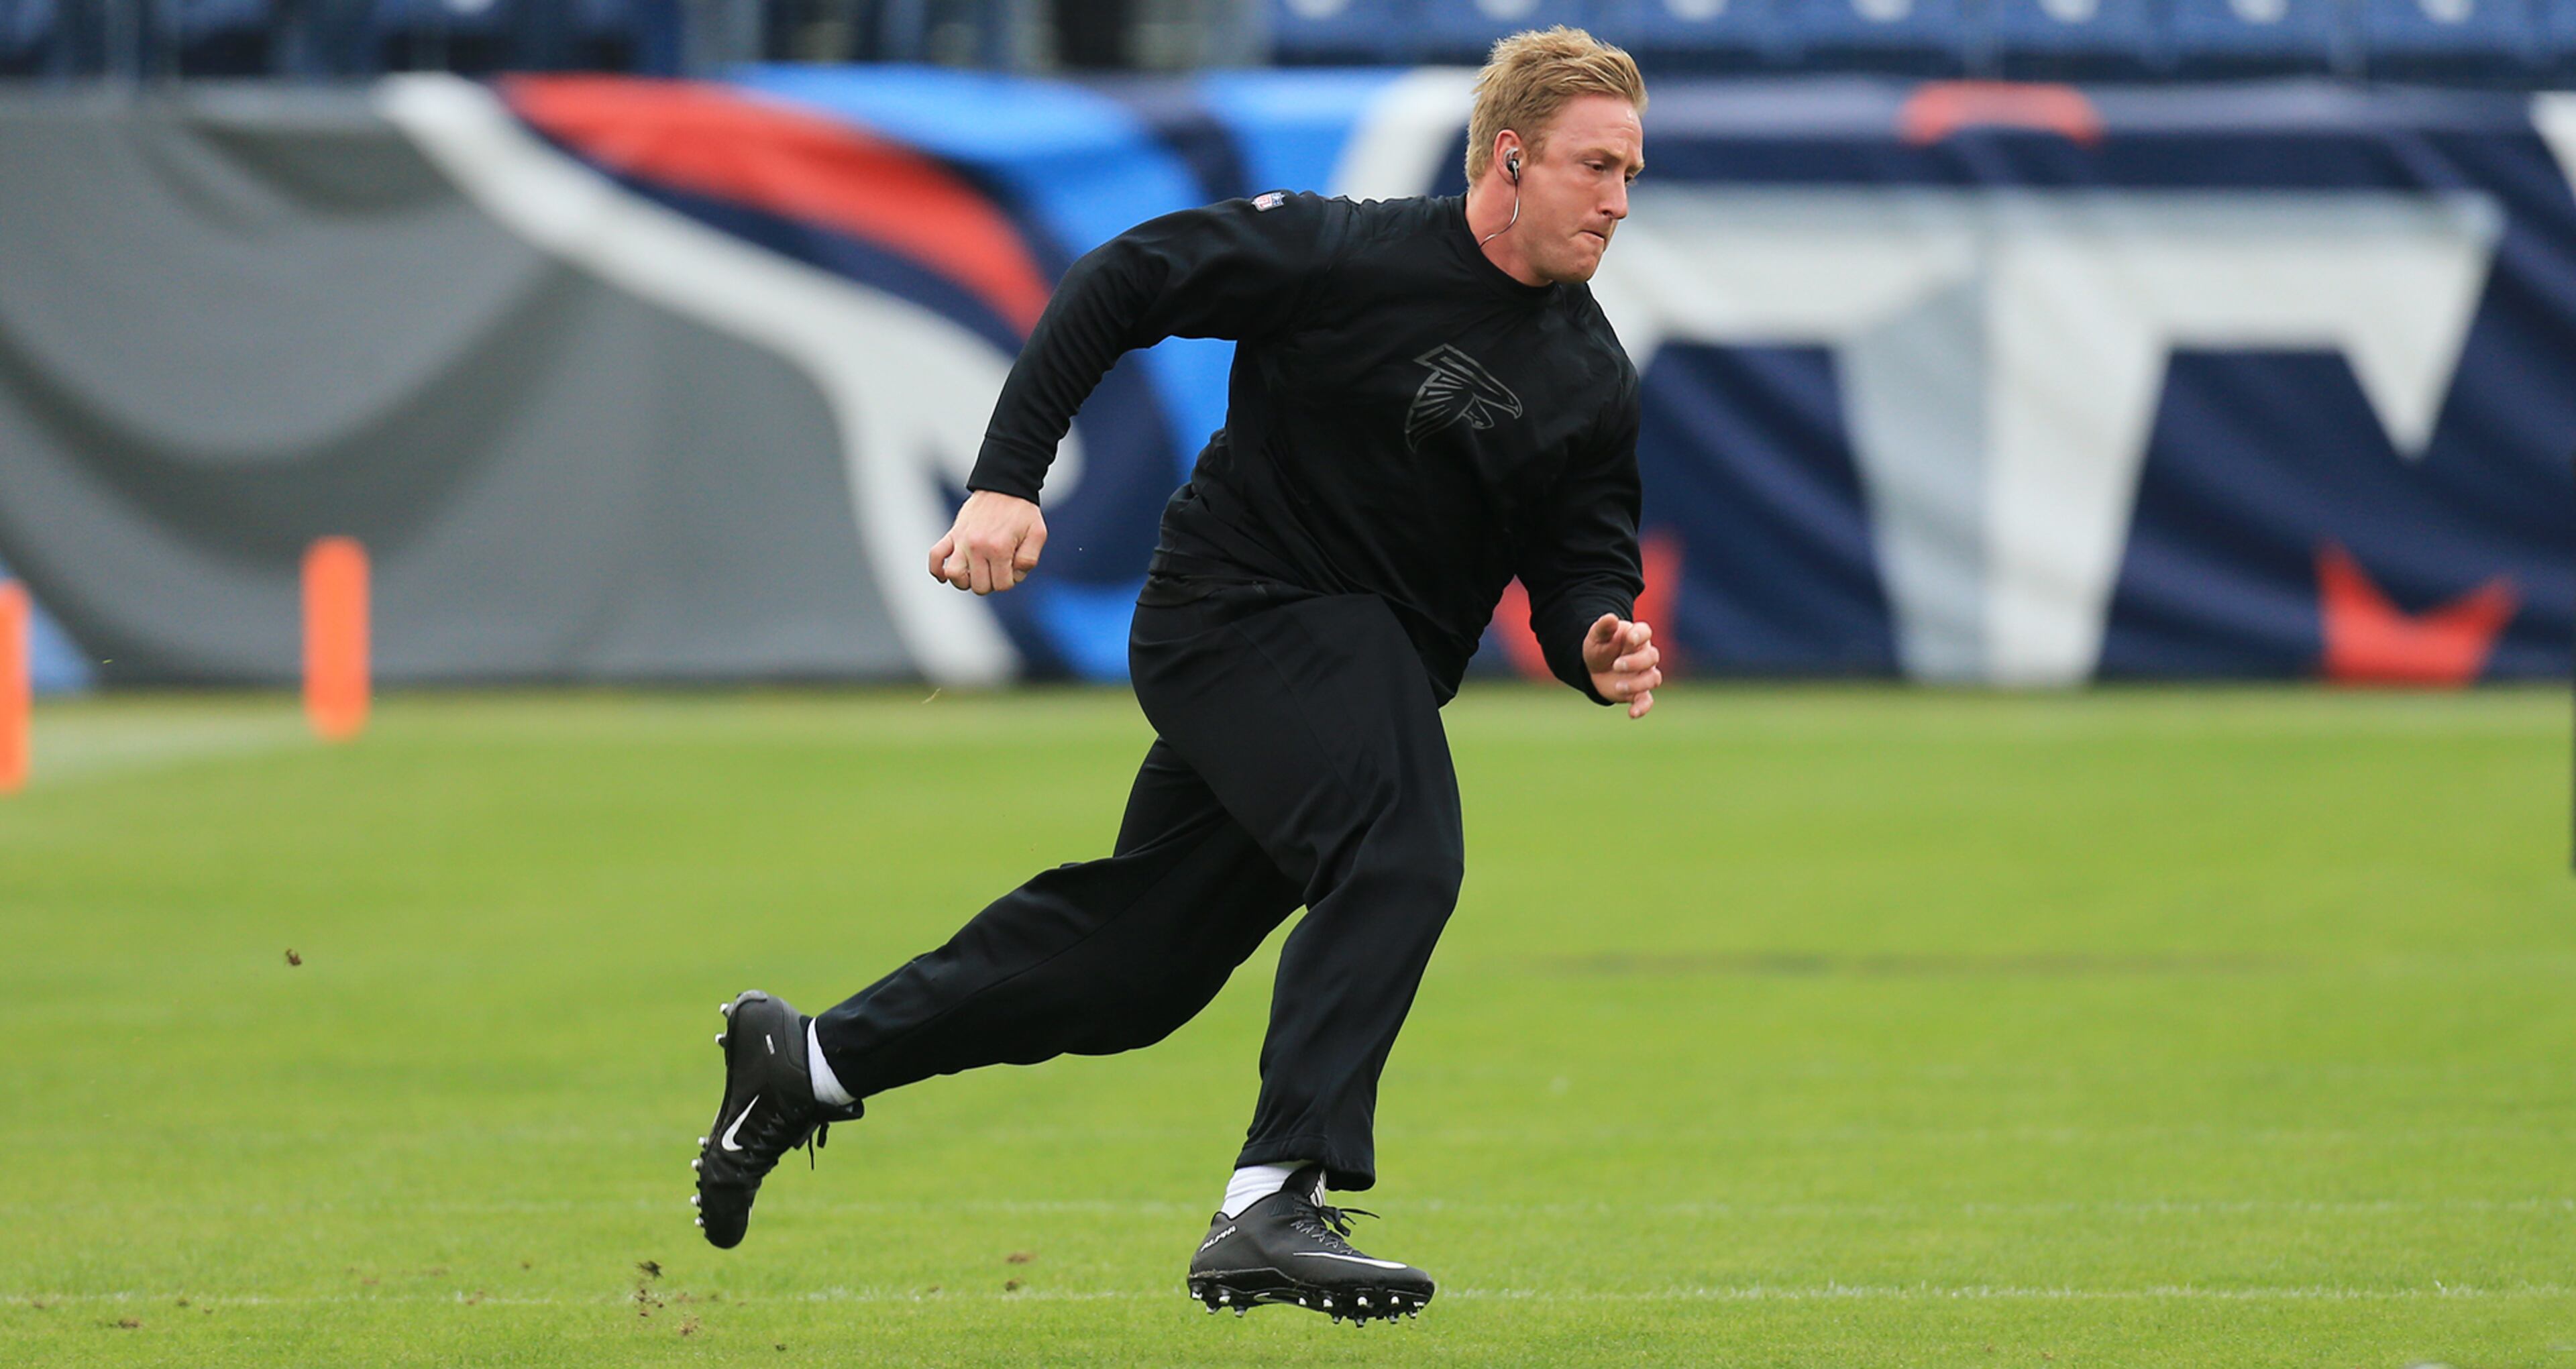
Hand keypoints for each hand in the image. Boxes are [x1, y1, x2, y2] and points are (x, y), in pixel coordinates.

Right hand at [928, 491, 1046, 594]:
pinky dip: (937, 569)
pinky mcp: (953, 534)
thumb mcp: (1037, 534)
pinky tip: (946, 575)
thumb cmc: (1022, 511)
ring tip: (975, 574)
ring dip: (965, 582)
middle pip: (979, 586)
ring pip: (954, 576)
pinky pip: (936, 556)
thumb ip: (1029, 559)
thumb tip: (1014, 575)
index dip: (1010, 580)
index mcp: (999, 548)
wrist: (1004, 486)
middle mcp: (977, 547)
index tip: (1013, 566)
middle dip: (991, 583)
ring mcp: (962, 541)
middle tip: (998, 568)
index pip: (1001, 585)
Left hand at [1582, 613, 1660, 718]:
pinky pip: (1647, 700)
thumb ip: (1604, 627)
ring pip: (1654, 678)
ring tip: (1618, 686)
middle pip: (1653, 656)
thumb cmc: (1599, 647)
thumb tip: (1611, 618)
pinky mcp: (1638, 692)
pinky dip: (1642, 708)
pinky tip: (1632, 714)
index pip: (1646, 632)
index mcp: (1635, 637)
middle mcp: (1644, 655)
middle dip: (1636, 662)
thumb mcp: (1596, 636)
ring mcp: (1643, 674)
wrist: (1593, 668)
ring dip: (1638, 683)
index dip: (1640, 635)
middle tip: (1616, 665)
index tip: (1630, 639)